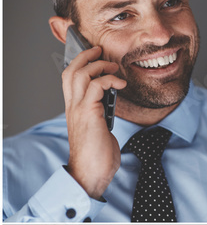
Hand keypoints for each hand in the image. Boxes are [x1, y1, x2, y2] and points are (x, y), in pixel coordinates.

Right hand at [62, 45, 126, 198]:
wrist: (91, 173)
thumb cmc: (97, 155)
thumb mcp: (100, 129)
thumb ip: (101, 114)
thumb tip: (110, 105)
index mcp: (74, 109)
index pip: (69, 78)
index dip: (78, 63)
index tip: (93, 56)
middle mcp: (72, 107)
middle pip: (71, 71)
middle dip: (86, 57)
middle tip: (101, 51)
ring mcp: (79, 109)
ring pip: (80, 74)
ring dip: (98, 66)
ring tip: (113, 67)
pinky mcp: (89, 113)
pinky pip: (96, 86)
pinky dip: (109, 80)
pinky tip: (121, 84)